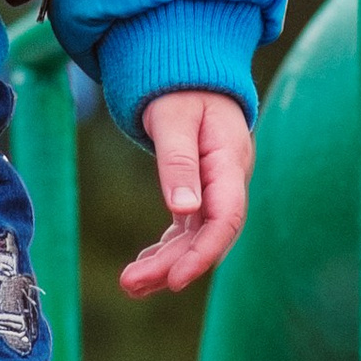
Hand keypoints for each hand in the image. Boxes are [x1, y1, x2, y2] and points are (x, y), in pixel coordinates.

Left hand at [120, 90, 254, 299]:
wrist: (190, 75)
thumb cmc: (183, 90)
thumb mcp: (174, 119)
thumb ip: (179, 161)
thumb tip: (184, 209)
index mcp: (230, 162)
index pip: (226, 218)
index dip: (204, 253)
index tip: (176, 281)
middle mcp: (228, 182)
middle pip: (207, 235)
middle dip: (173, 265)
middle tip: (131, 285)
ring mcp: (216, 190)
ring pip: (194, 237)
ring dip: (165, 263)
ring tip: (130, 285)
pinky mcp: (201, 193)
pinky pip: (186, 229)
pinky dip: (165, 248)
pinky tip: (142, 265)